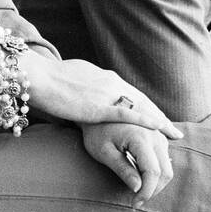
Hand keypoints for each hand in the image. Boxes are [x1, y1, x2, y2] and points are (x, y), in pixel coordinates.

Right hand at [23, 55, 182, 139]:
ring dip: (159, 122)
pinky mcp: (99, 106)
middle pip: (141, 100)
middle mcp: (110, 82)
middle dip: (158, 115)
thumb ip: (82, 86)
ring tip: (173, 134)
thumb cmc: (47, 78)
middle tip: (173, 129)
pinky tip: (159, 127)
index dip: (146, 106)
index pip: (130, 93)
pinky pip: (128, 114)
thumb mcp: (71, 78)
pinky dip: (146, 120)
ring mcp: (106, 93)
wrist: (37, 77)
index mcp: (103, 77)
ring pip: (141, 108)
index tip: (158, 115)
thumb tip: (83, 90)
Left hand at [81, 122, 173, 205]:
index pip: (153, 172)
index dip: (146, 192)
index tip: (134, 203)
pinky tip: (144, 178)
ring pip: (168, 166)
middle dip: (153, 190)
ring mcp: (159, 134)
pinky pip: (166, 158)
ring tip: (138, 190)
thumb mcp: (103, 151)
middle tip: (136, 201)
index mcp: (141, 138)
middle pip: (166, 171)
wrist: (100, 107)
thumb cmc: (98, 130)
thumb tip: (137, 188)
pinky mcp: (159, 136)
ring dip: (156, 182)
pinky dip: (158, 172)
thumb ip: (122, 169)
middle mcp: (155, 135)